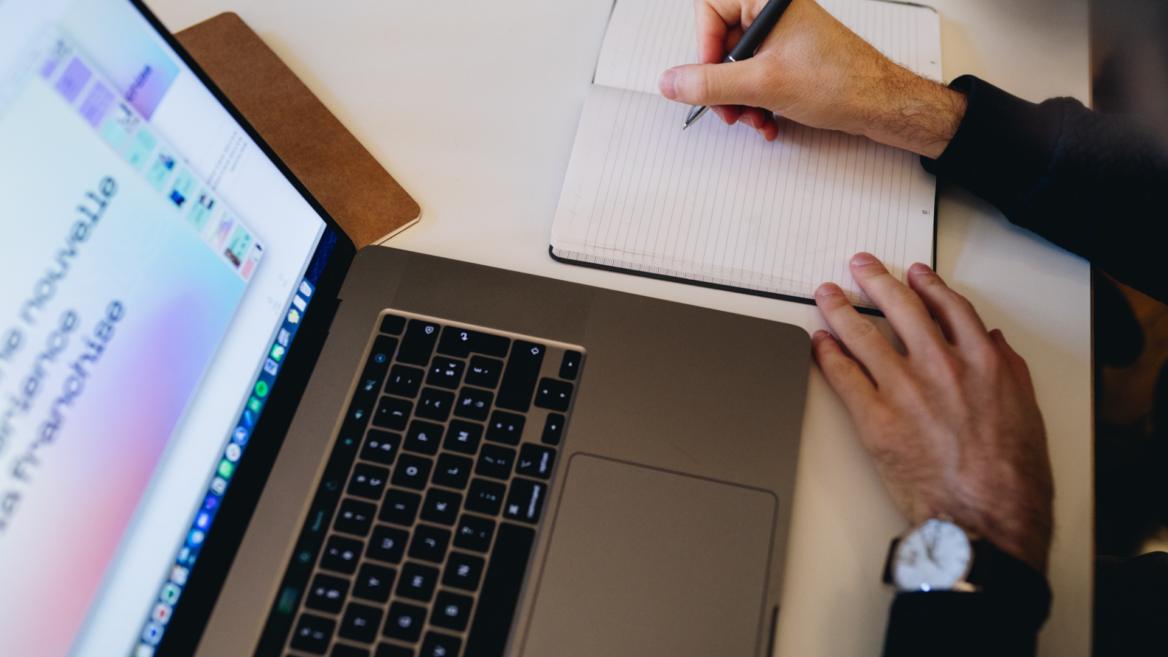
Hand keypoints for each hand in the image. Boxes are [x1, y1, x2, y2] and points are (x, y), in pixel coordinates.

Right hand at [658, 0, 966, 157]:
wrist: (879, 103)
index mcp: (768, 1)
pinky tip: (766, 118)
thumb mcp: (761, 85)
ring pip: (737, 64)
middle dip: (723, 84)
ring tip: (753, 117)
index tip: (710, 78)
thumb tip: (672, 81)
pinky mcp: (789, 55)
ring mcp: (782, 33)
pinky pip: (755, 74)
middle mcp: (775, 11)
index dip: (704, 50)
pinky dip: (755, 100)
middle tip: (730, 107)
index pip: (709, 11)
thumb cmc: (841, 80)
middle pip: (720, 42)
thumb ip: (708, 83)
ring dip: (739, 99)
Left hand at [812, 253, 1052, 572]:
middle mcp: (940, 366)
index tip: (915, 275)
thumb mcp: (1026, 412)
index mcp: (982, 360)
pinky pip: (842, 375)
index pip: (949, 307)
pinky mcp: (874, 418)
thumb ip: (1009, 371)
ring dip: (840, 309)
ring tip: (827, 295)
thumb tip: (994, 345)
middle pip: (900, 308)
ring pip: (862, 335)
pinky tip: (819, 342)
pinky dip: (827, 354)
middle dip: (876, 281)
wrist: (984, 517)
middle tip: (860, 267)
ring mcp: (903, 389)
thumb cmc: (1011, 477)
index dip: (928, 286)